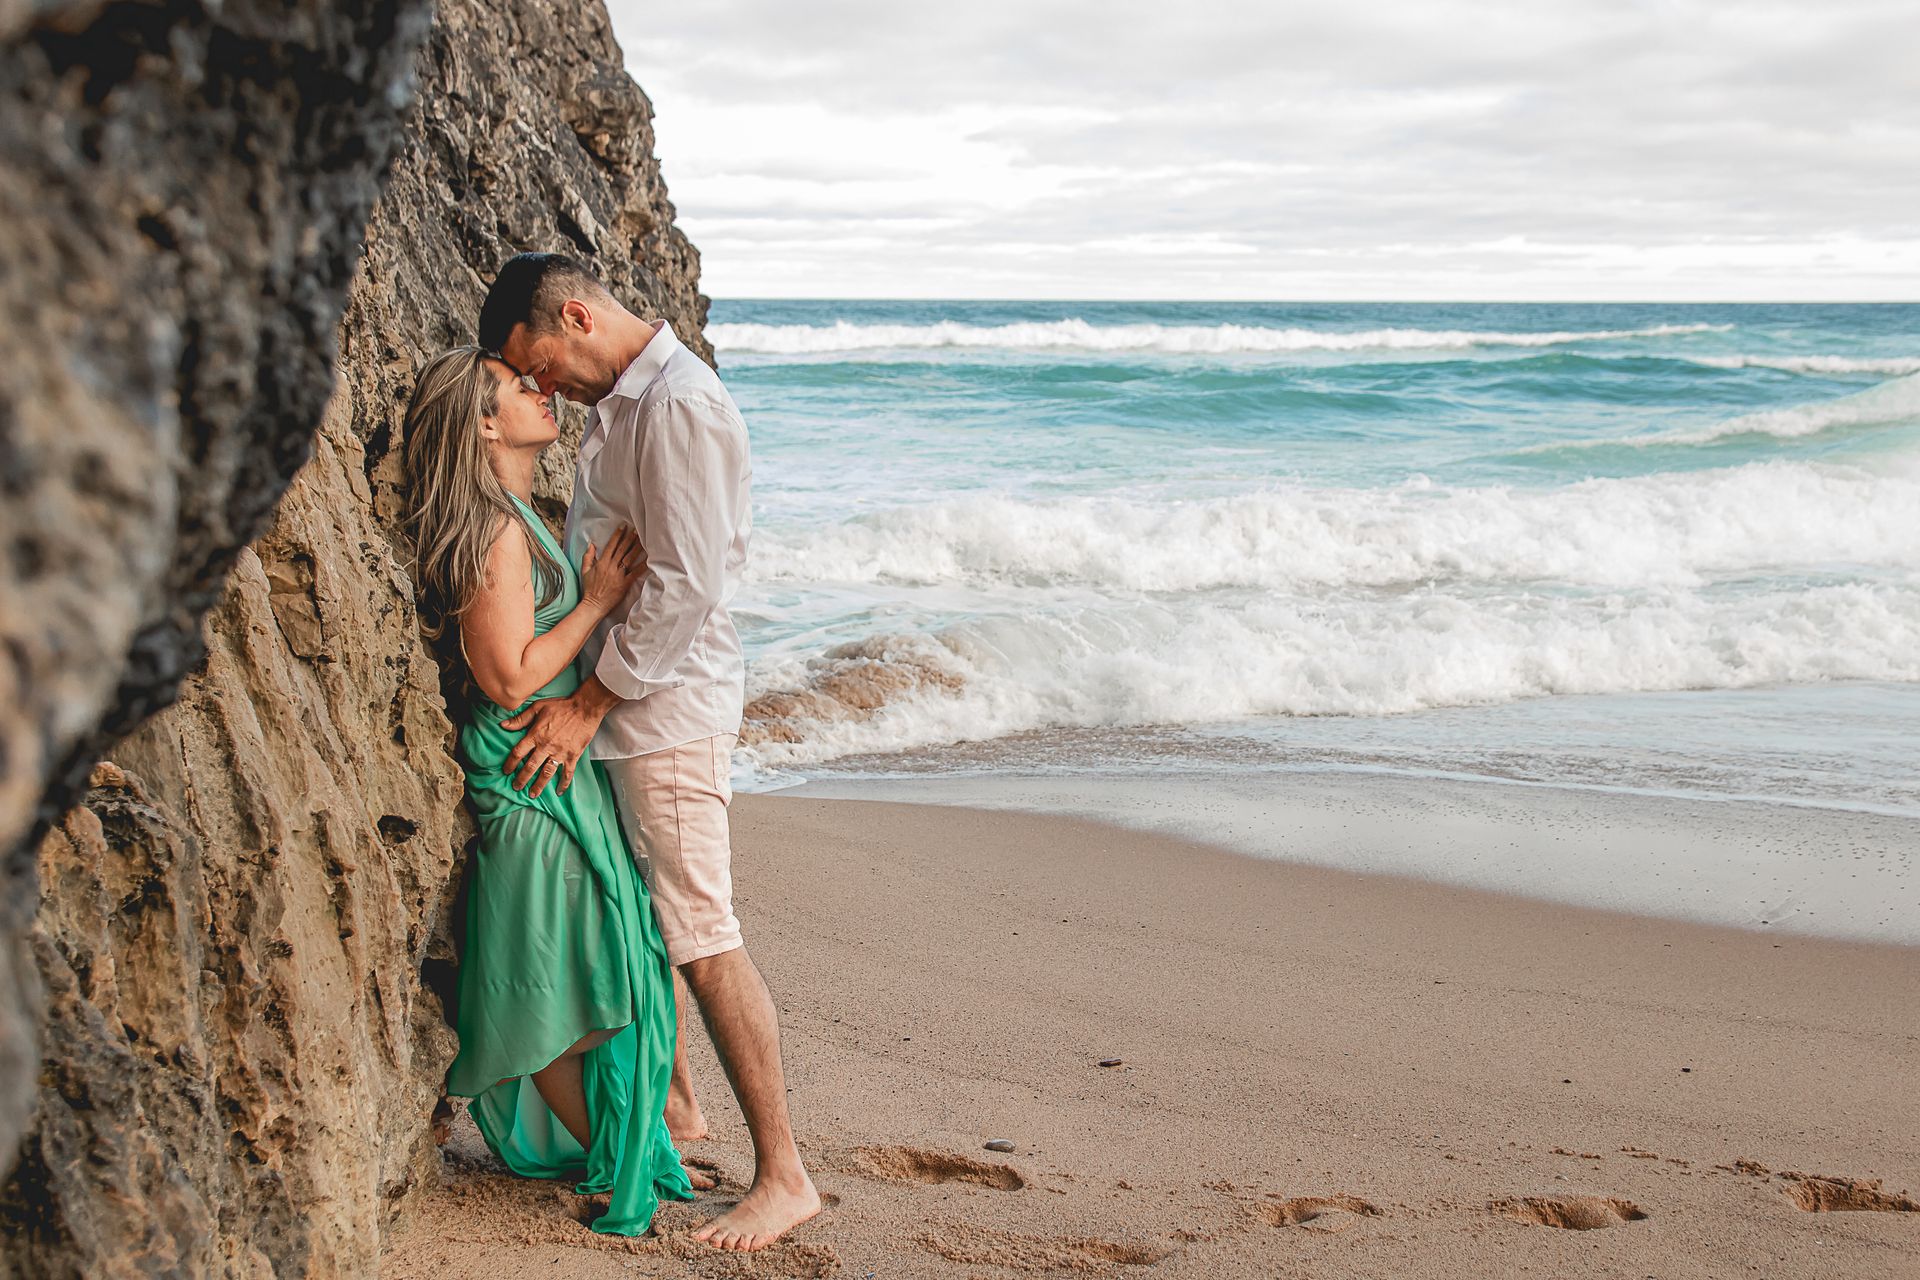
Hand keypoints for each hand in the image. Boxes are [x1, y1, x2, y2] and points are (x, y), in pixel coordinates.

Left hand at [500, 681, 616, 795]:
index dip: (510, 763)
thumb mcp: (537, 707)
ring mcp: (560, 752)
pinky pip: (568, 773)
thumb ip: (520, 718)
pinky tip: (559, 791)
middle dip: (522, 779)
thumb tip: (503, 725)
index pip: (518, 752)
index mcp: (536, 735)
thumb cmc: (561, 706)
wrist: (585, 708)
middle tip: (516, 787)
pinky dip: (564, 783)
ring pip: (547, 773)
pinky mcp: (573, 755)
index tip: (506, 770)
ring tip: (532, 794)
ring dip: (539, 785)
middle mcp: (546, 746)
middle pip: (530, 766)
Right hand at [581, 524, 644, 612]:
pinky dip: (642, 566)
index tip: (623, 526)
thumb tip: (591, 544)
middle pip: (622, 549)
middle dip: (630, 538)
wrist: (594, 605)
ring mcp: (618, 575)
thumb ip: (588, 556)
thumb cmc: (589, 589)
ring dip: (636, 548)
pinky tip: (649, 560)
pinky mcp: (625, 583)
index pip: (611, 545)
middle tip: (637, 529)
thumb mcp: (584, 570)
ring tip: (643, 540)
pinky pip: (635, 573)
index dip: (618, 535)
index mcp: (602, 562)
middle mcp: (611, 566)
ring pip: (629, 558)